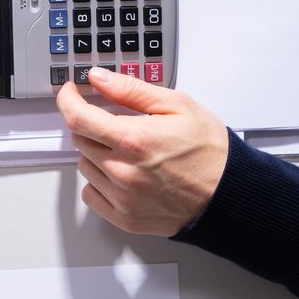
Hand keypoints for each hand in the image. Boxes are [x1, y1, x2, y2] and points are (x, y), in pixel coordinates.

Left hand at [56, 68, 228, 235]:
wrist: (230, 195)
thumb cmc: (210, 151)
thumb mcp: (177, 106)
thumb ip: (131, 90)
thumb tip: (99, 78)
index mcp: (134, 140)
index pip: (78, 118)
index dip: (67, 100)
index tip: (70, 93)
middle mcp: (123, 171)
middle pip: (80, 140)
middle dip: (90, 124)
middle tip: (114, 122)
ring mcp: (123, 198)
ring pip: (85, 166)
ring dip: (96, 153)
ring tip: (127, 150)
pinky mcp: (126, 219)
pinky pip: (91, 195)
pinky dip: (99, 181)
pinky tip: (122, 174)